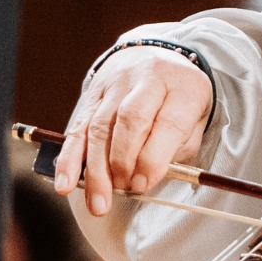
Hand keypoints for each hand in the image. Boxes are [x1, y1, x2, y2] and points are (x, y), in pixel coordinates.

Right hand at [54, 46, 213, 216]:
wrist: (156, 58)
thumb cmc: (179, 100)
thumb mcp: (195, 119)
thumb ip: (178, 149)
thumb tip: (146, 178)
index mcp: (183, 86)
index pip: (168, 122)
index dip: (153, 158)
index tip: (143, 184)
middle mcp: (149, 79)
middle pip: (130, 120)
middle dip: (122, 162)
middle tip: (122, 190)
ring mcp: (117, 84)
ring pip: (100, 127)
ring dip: (95, 169)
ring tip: (97, 202)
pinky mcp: (93, 94)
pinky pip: (78, 128)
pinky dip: (70, 159)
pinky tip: (66, 184)